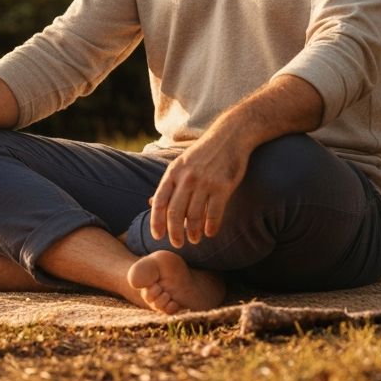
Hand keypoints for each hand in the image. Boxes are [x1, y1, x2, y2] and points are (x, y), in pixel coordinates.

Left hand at [149, 125, 251, 247]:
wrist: (229, 136)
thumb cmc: (204, 153)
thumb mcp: (181, 164)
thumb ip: (168, 184)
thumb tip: (150, 204)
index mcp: (173, 172)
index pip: (159, 202)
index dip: (156, 222)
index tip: (158, 236)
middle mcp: (187, 178)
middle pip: (175, 213)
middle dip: (174, 233)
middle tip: (177, 244)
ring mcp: (205, 182)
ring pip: (194, 216)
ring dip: (193, 232)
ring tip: (194, 239)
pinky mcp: (223, 186)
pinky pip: (214, 213)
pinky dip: (210, 227)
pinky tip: (210, 233)